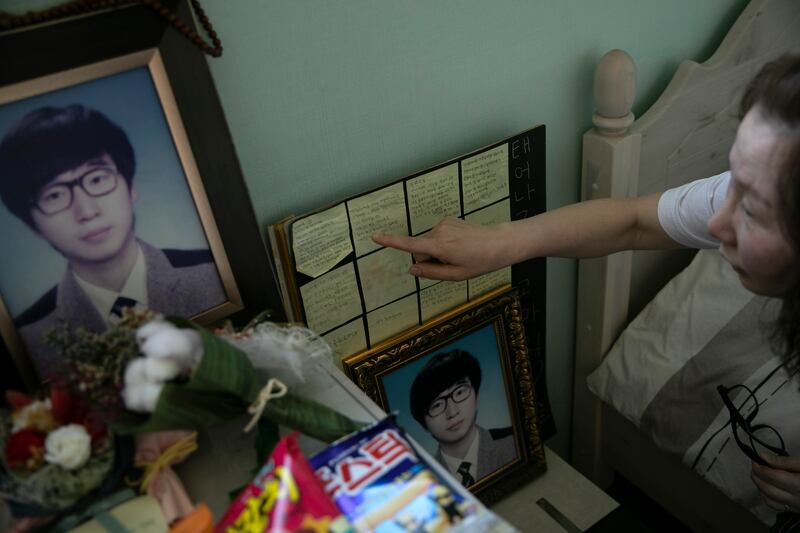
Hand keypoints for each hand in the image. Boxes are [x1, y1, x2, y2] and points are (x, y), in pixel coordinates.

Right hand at [371, 217, 511, 280]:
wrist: (499, 242)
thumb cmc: (480, 262)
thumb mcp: (456, 275)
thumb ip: (431, 273)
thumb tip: (412, 269)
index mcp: (440, 247)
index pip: (410, 245)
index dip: (390, 242)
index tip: (374, 237)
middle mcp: (438, 232)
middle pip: (420, 250)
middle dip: (429, 259)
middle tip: (451, 264)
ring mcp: (443, 224)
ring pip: (428, 243)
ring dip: (437, 251)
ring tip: (459, 254)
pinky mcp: (447, 220)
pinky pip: (436, 236)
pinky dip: (443, 243)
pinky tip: (459, 245)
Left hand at [751, 454, 799, 512]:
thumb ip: (786, 461)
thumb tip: (764, 457)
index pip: (773, 477)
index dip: (761, 467)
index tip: (756, 458)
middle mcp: (797, 499)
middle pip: (768, 489)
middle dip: (757, 476)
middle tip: (755, 464)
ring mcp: (796, 507)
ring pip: (769, 500)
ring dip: (759, 486)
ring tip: (759, 474)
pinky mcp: (796, 510)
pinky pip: (776, 506)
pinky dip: (766, 496)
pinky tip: (767, 486)